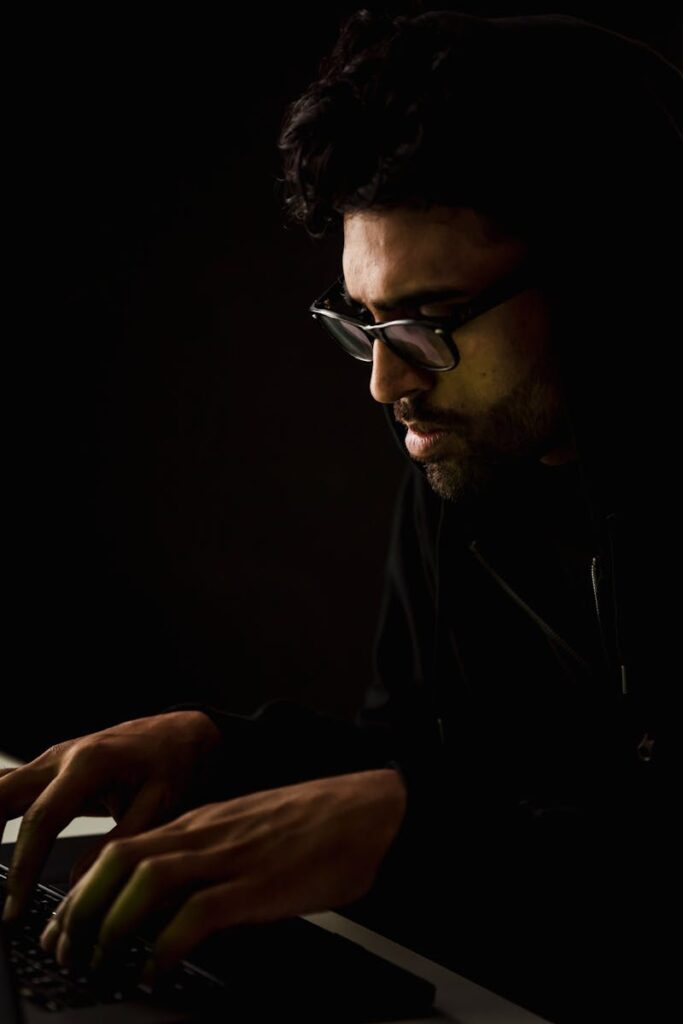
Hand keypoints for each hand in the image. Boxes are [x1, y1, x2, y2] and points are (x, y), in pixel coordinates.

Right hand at [0, 711, 222, 919]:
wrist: (182, 735)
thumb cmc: (175, 766)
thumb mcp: (161, 806)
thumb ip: (120, 843)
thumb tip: (79, 886)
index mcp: (91, 763)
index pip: (41, 819)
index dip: (24, 869)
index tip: (14, 910)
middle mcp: (62, 756)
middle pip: (0, 795)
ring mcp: (51, 760)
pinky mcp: (48, 770)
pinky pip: (7, 789)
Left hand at [38, 769, 407, 983]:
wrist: (371, 809)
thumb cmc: (315, 824)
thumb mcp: (249, 831)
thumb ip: (211, 853)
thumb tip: (176, 898)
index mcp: (203, 820)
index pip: (123, 846)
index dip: (83, 887)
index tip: (65, 925)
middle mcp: (207, 832)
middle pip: (121, 859)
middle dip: (83, 906)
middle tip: (68, 949)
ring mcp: (232, 855)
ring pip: (147, 879)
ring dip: (113, 923)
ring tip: (101, 961)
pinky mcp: (259, 882)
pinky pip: (198, 912)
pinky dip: (167, 944)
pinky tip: (157, 969)